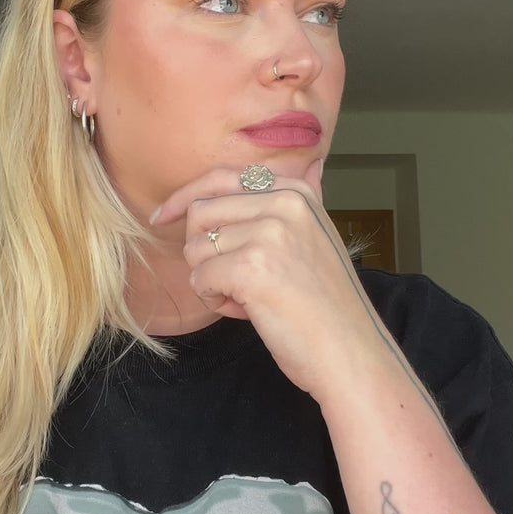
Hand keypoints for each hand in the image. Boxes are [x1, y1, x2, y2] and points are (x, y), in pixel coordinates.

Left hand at [150, 157, 382, 403]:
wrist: (349, 352)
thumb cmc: (328, 304)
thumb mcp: (320, 237)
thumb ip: (302, 202)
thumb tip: (313, 161)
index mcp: (297, 192)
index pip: (220, 178)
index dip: (185, 198)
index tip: (162, 217)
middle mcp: (284, 204)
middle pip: (200, 212)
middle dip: (202, 250)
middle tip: (232, 279)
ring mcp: (269, 234)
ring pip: (196, 248)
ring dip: (210, 279)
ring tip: (247, 297)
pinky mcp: (253, 268)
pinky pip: (200, 278)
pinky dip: (214, 300)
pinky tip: (247, 310)